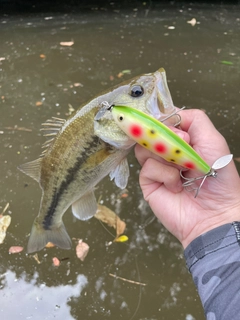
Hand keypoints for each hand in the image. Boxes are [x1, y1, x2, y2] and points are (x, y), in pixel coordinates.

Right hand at [135, 109, 239, 247]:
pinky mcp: (148, 181)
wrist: (214, 213)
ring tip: (183, 170)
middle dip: (168, 139)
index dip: (166, 122)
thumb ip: (195, 119)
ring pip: (145, 147)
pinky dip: (165, 174)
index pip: (163, 121)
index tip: (180, 132)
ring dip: (167, 156)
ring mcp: (156, 166)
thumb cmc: (219, 178)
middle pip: (150, 132)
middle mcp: (166, 151)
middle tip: (185, 149)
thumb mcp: (213, 140)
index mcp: (181, 140)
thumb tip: (170, 114)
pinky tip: (176, 185)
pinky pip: (147, 166)